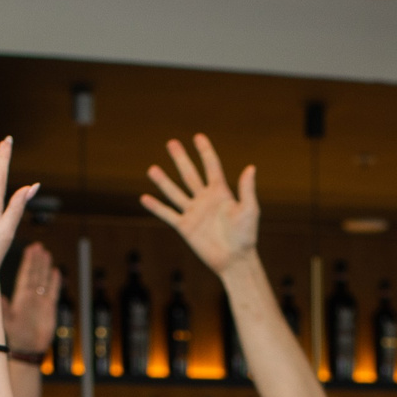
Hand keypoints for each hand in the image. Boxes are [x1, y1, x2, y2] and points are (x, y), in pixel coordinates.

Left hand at [3, 241, 59, 355]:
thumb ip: (5, 310)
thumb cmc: (16, 336)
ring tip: (46, 253)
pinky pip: (53, 292)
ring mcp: (40, 301)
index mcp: (20, 297)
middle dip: (36, 260)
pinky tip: (56, 272)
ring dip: (45, 267)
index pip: (25, 275)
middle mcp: (30, 296)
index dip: (28, 262)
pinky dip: (54, 282)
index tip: (30, 249)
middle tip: (38, 246)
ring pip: (44, 280)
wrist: (28, 349)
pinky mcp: (49, 308)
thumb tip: (1, 299)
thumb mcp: (7, 322)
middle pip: (35, 274)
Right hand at [140, 135, 260, 275]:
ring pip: (175, 192)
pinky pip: (168, 214)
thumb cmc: (246, 236)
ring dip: (164, 181)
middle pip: (190, 175)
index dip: (205, 152)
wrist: (235, 260)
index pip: (211, 167)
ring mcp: (193, 212)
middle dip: (181, 159)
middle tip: (171, 143)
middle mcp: (205, 199)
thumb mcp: (249, 210)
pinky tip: (144, 198)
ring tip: (152, 169)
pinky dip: (156, 207)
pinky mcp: (185, 227)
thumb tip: (251, 168)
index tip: (198, 137)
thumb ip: (247, 190)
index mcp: (221, 193)